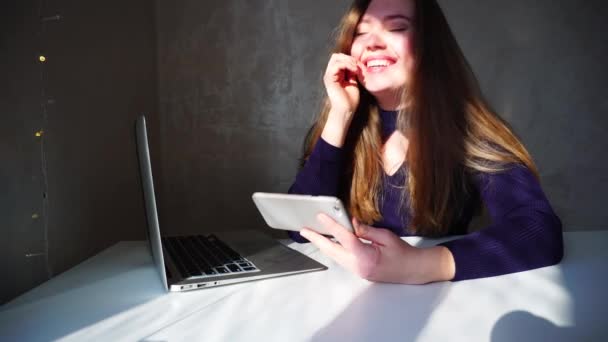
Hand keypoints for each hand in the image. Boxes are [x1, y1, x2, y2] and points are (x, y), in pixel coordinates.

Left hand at [300, 214, 454, 283]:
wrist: (413, 271)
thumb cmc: (403, 253)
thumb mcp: (386, 237)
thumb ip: (366, 231)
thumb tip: (350, 223)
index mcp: (366, 257)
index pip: (345, 239)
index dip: (331, 226)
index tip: (320, 217)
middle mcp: (358, 266)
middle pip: (332, 251)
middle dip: (317, 240)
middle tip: (305, 230)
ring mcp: (358, 271)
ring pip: (335, 256)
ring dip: (324, 244)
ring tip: (313, 234)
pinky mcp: (359, 271)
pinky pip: (342, 259)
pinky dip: (334, 249)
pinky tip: (329, 242)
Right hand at [323, 53, 361, 117]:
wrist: (347, 110)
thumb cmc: (350, 99)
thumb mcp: (353, 81)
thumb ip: (352, 71)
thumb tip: (355, 62)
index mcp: (335, 74)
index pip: (339, 58)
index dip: (349, 59)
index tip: (359, 66)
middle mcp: (330, 74)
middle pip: (336, 56)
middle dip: (348, 58)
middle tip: (357, 65)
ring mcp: (329, 76)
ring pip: (335, 58)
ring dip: (348, 61)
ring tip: (356, 68)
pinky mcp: (329, 79)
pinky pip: (336, 65)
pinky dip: (346, 65)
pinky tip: (354, 71)